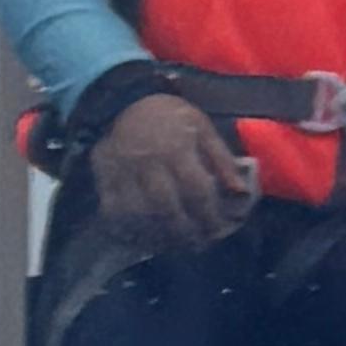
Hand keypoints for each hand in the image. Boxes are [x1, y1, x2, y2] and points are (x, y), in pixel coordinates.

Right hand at [91, 89, 257, 254]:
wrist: (119, 101)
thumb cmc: (167, 116)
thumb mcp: (201, 127)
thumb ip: (221, 159)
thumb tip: (241, 192)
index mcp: (177, 148)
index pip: (197, 191)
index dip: (210, 215)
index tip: (219, 230)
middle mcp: (149, 163)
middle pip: (167, 208)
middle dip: (186, 232)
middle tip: (199, 244)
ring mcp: (123, 173)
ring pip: (140, 215)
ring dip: (159, 236)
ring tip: (175, 244)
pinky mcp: (104, 179)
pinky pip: (114, 213)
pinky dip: (129, 229)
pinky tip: (144, 237)